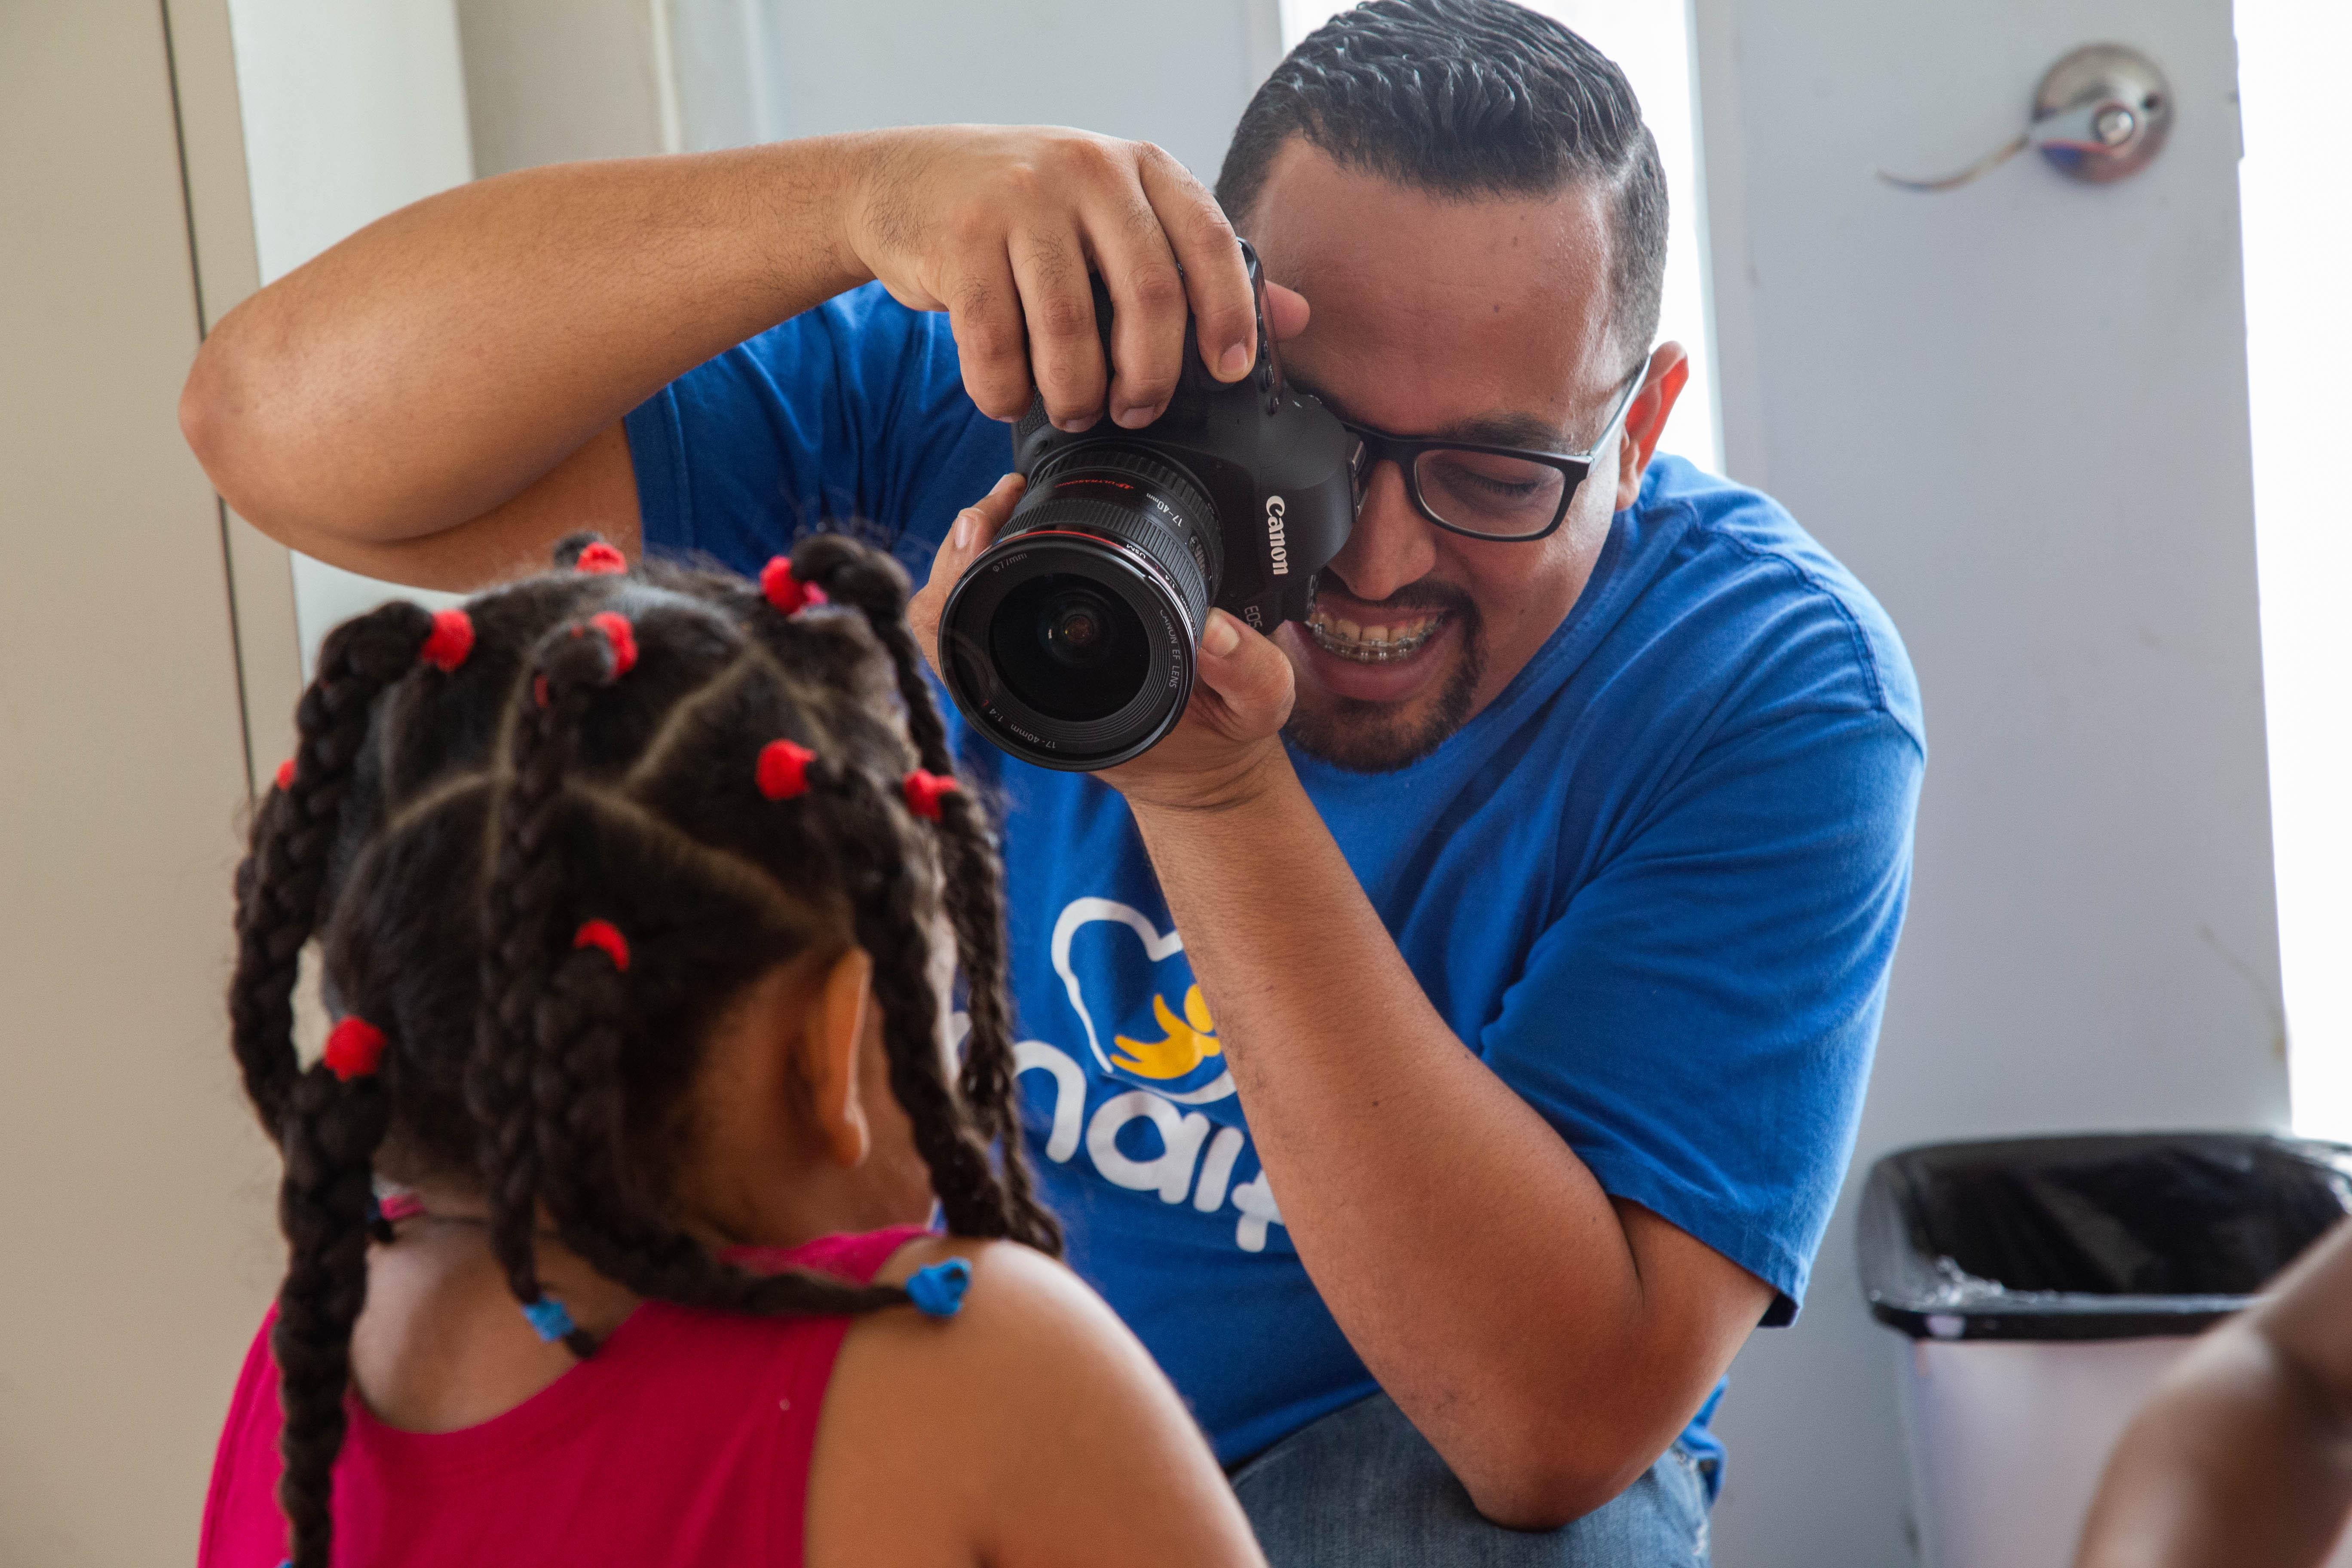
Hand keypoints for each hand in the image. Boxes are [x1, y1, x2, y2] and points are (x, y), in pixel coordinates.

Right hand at [842, 126, 1308, 430]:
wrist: (904, 182)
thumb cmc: (1026, 211)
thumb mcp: (1116, 214)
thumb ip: (1197, 261)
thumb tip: (1295, 317)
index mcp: (1140, 167)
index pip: (1209, 240)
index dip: (1230, 314)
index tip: (1229, 372)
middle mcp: (1086, 171)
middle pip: (1149, 296)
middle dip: (1150, 377)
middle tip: (1136, 411)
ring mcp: (1019, 201)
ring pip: (1070, 330)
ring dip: (1076, 395)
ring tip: (1073, 409)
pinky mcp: (960, 241)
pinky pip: (995, 347)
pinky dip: (1005, 392)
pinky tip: (1009, 396)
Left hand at [911, 473, 1295, 812]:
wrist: (1208, 765)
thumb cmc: (1218, 736)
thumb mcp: (1254, 707)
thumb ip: (1249, 672)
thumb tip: (1218, 627)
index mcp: (1059, 701)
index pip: (966, 636)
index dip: (959, 569)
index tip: (983, 518)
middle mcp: (1028, 684)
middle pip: (943, 609)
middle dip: (962, 541)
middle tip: (1002, 495)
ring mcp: (1027, 667)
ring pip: (957, 603)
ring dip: (972, 549)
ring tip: (1007, 502)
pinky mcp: (1040, 650)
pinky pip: (988, 604)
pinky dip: (990, 562)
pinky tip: (1019, 527)